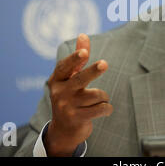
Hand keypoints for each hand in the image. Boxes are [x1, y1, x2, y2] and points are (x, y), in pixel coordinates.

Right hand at [43, 33, 112, 155]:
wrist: (63, 131)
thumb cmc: (69, 97)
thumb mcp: (69, 78)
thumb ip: (78, 58)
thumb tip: (83, 35)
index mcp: (57, 80)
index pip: (65, 67)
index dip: (75, 59)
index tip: (84, 52)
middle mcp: (60, 93)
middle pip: (81, 79)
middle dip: (93, 71)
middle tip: (104, 63)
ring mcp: (67, 107)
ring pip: (97, 95)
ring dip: (104, 97)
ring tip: (98, 100)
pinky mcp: (77, 119)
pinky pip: (101, 108)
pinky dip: (107, 108)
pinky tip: (104, 109)